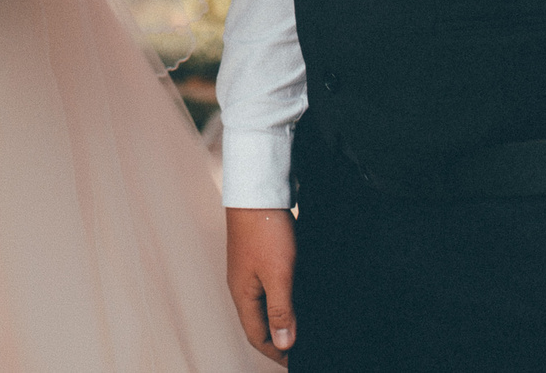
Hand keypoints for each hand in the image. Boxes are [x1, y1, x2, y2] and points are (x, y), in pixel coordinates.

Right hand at [226, 206, 295, 363]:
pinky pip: (270, 287)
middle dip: (279, 339)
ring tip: (303, 327)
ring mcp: (249, 270)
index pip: (257, 336)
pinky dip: (283, 298)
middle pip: (259, 323)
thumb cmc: (264, 229)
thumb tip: (283, 343)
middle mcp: (242, 285)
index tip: (297, 362)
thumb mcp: (278, 275)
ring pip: (265, 305)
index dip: (277, 353)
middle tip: (303, 348)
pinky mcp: (259, 257)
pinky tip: (299, 296)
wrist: (257, 189)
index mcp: (242, 294)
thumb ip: (281, 311)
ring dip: (281, 318)